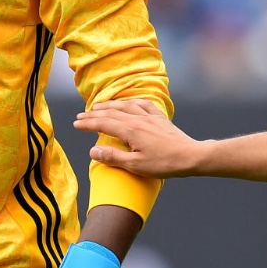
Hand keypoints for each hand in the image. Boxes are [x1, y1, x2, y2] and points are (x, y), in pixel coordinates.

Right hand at [74, 99, 203, 177]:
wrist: (190, 156)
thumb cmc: (164, 164)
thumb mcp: (135, 166)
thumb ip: (113, 157)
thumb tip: (92, 150)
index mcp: (130, 131)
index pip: (103, 124)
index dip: (88, 123)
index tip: (75, 124)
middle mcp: (138, 119)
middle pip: (111, 113)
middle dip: (94, 114)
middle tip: (81, 116)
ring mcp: (150, 117)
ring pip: (125, 106)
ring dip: (110, 105)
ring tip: (99, 106)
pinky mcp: (160, 118)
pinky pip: (143, 104)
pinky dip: (132, 101)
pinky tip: (129, 102)